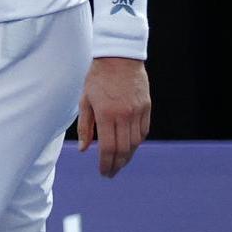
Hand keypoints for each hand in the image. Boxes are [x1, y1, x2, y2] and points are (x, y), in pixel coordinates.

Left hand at [76, 57, 150, 177]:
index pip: (108, 148)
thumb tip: (85, 150)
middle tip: (111, 173)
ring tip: (119, 163)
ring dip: (128, 156)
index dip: (106, 163)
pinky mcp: (147, 107)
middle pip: (124, 149)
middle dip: (117, 165)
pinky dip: (136, 142)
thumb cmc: (97, 78)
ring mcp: (138, 111)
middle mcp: (125, 115)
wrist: (119, 58)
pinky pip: (143, 131)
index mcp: (107, 114)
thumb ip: (85, 127)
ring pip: (135, 142)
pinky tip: (130, 148)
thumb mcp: (85, 101)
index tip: (103, 172)